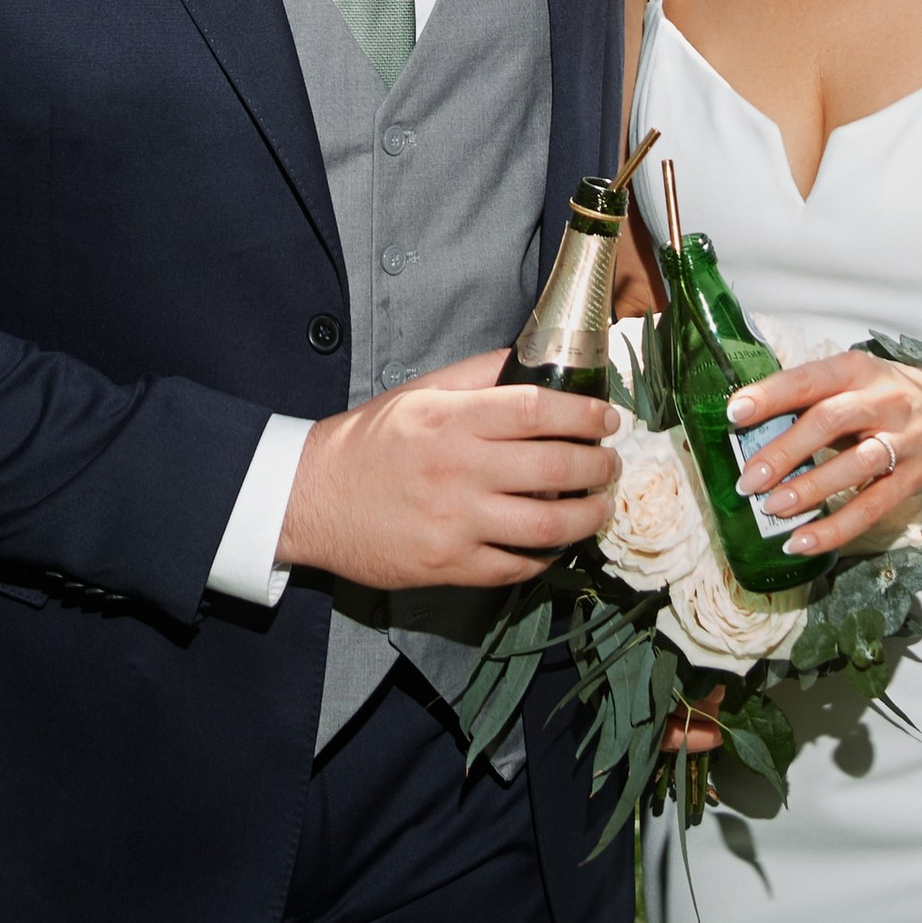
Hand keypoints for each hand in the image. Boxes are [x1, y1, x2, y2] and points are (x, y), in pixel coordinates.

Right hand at [278, 349, 621, 593]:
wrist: (311, 499)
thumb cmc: (370, 443)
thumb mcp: (420, 393)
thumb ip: (479, 373)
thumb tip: (535, 355)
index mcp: (451, 419)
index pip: (539, 410)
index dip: (585, 415)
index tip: (607, 419)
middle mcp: (457, 470)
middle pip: (555, 469)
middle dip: (599, 466)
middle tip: (610, 463)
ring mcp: (454, 523)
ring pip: (548, 525)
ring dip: (589, 516)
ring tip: (599, 505)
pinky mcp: (449, 566)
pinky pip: (518, 567)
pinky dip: (548, 556)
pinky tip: (556, 542)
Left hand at [723, 352, 921, 557]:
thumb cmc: (888, 397)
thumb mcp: (853, 381)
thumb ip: (810, 399)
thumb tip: (748, 427)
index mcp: (857, 371)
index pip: (809, 379)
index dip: (771, 395)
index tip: (735, 412)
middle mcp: (883, 401)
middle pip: (829, 422)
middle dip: (785, 451)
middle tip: (749, 479)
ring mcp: (903, 440)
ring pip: (855, 465)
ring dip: (810, 489)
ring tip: (773, 508)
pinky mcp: (913, 478)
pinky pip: (872, 507)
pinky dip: (835, 527)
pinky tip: (804, 540)